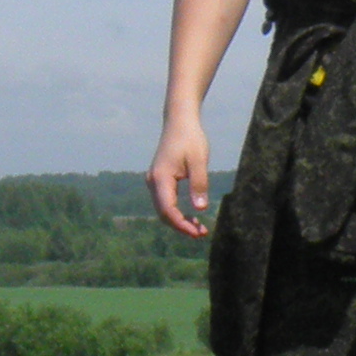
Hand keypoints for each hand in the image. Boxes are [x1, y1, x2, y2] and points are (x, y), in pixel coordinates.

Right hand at [148, 110, 217, 240]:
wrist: (179, 121)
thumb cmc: (190, 138)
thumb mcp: (199, 161)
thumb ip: (199, 184)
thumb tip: (200, 209)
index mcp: (161, 178)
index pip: (168, 210)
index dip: (182, 225)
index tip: (198, 233)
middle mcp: (153, 181)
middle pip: (163, 213)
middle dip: (181, 226)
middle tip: (202, 234)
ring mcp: (154, 181)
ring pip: (163, 210)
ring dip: (179, 221)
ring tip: (199, 228)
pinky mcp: (159, 180)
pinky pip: (165, 203)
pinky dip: (177, 213)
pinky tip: (192, 216)